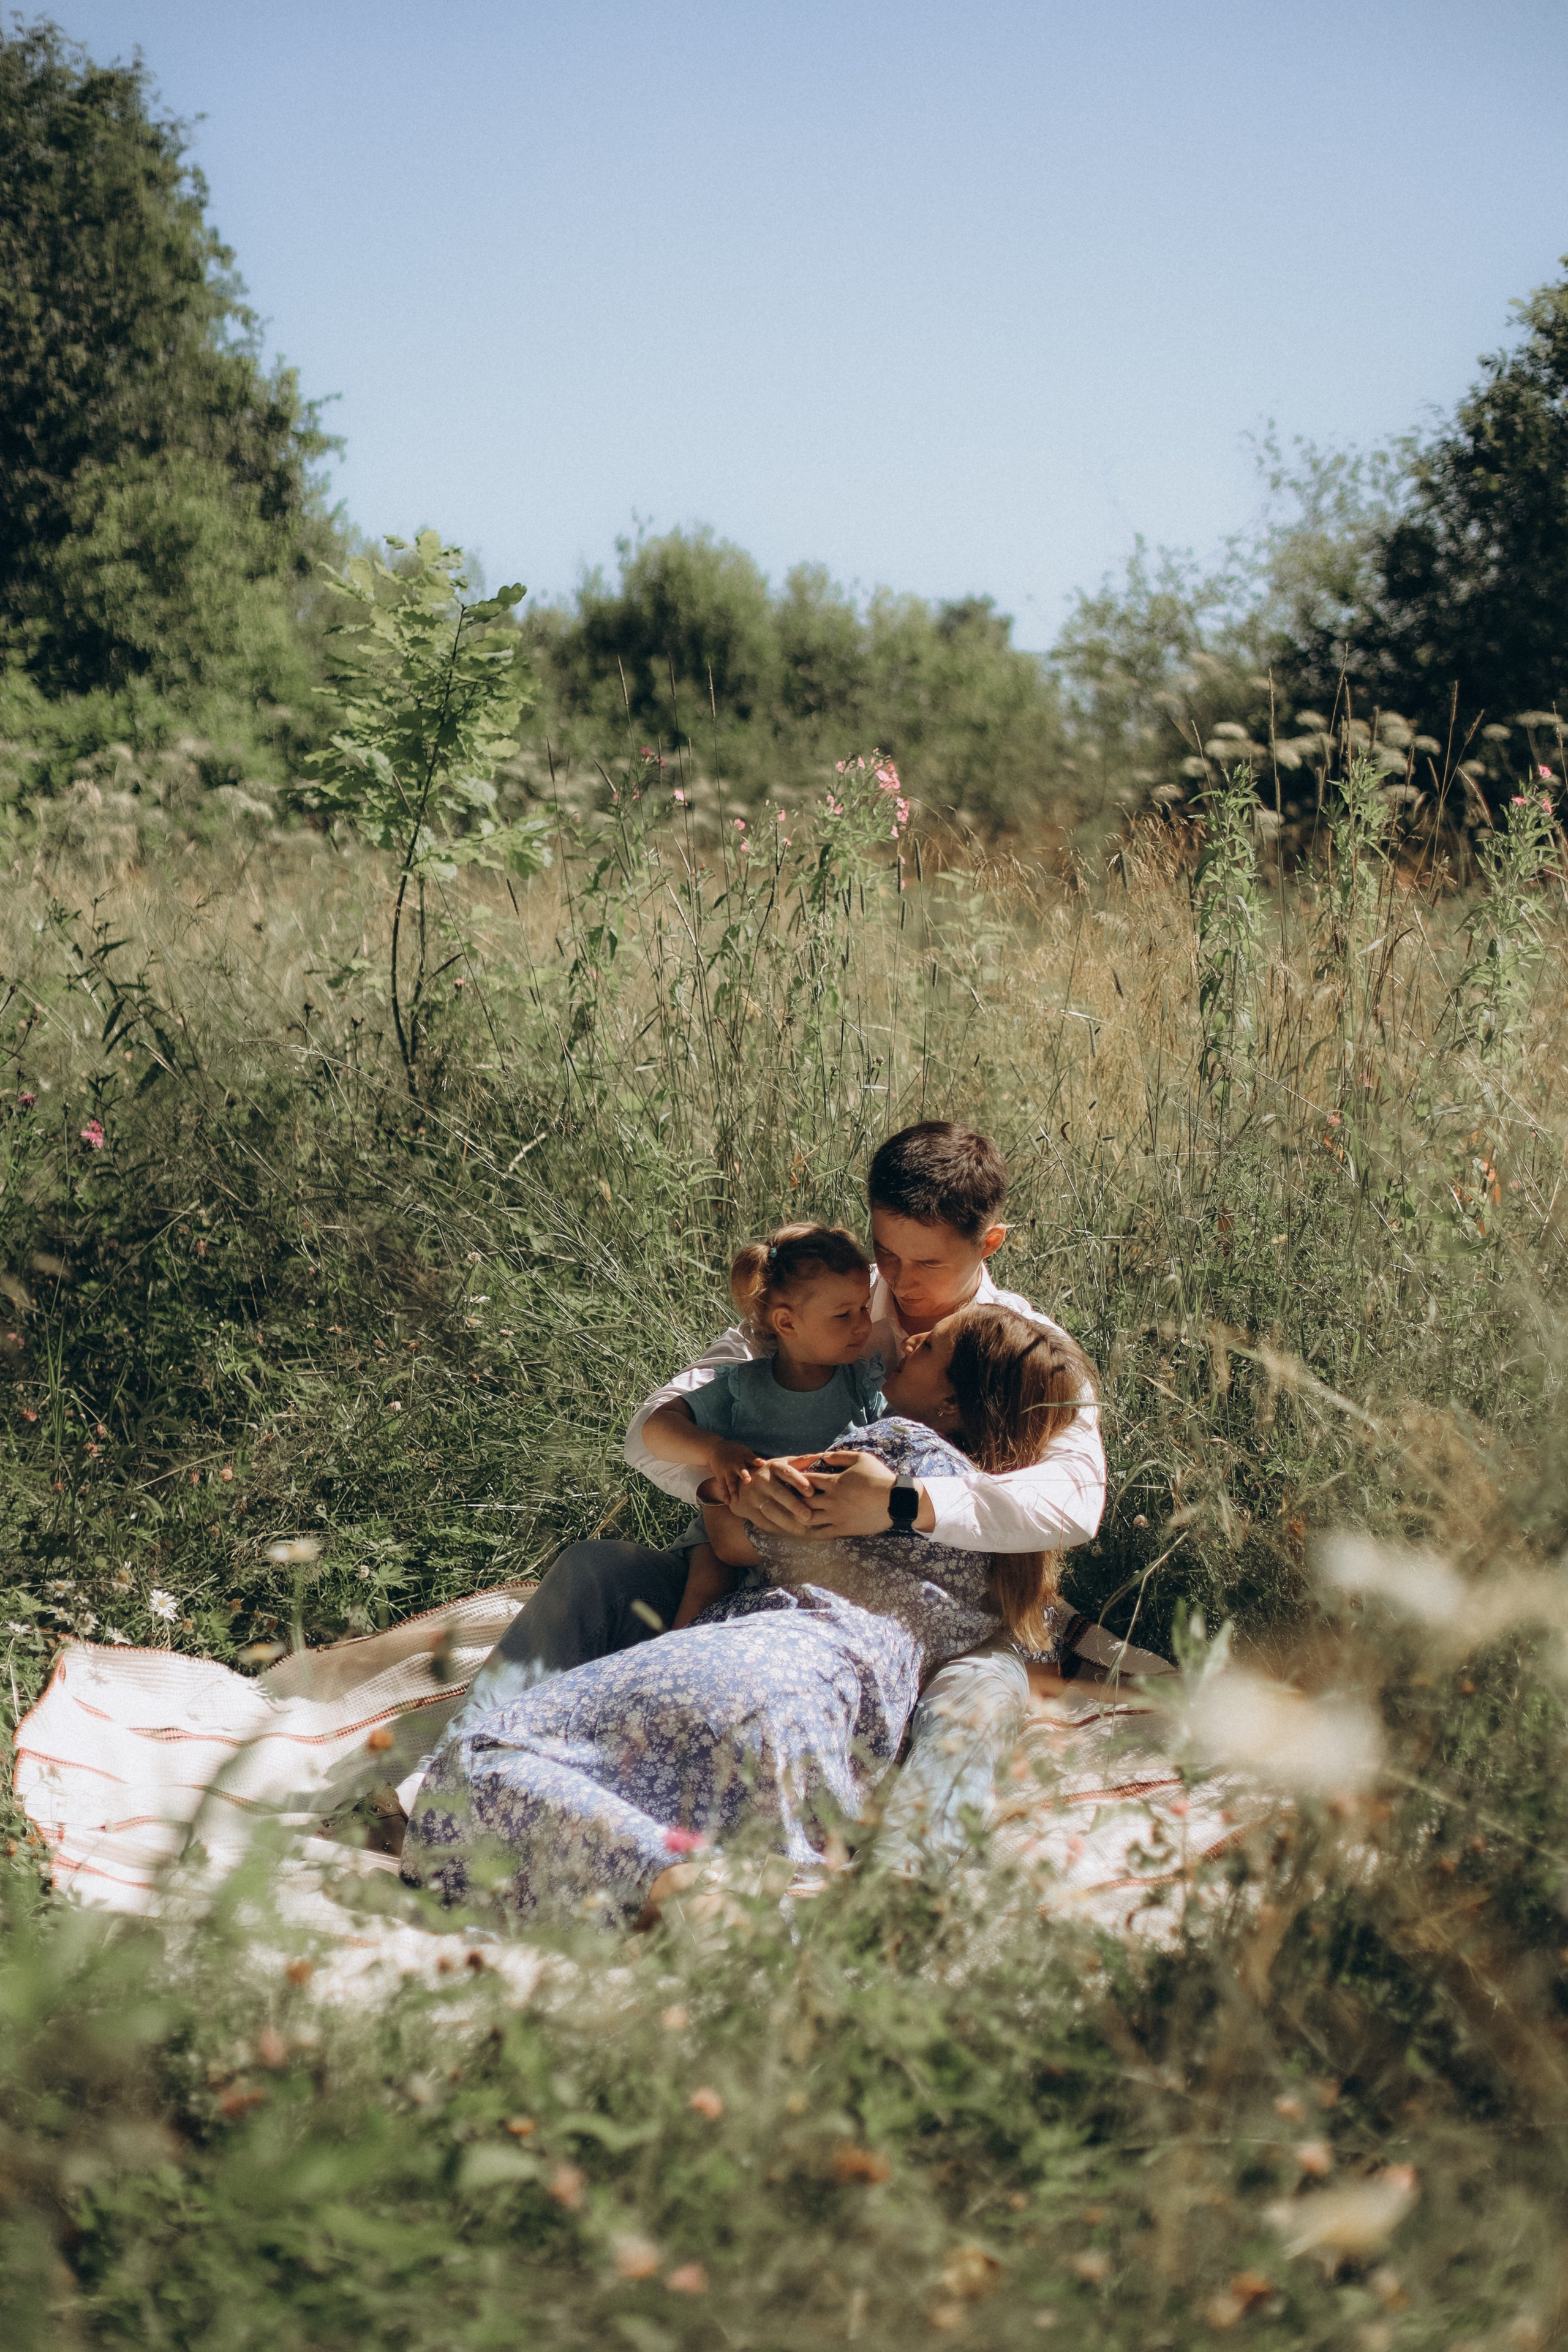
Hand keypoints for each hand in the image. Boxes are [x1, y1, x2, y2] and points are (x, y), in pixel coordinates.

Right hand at [701, 1437, 763, 1507]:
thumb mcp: (745, 1451)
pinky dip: (725, 1494)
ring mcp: (727, 1470)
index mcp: (744, 1457)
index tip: (763, 1464)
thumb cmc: (735, 1452)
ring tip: (736, 1499)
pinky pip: (723, 1486)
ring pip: (731, 1481)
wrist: (715, 1448)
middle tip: (748, 1481)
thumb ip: (755, 1460)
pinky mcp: (720, 1476)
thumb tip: (769, 1466)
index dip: (757, 1461)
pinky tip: (728, 1502)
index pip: (752, 1459)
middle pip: (741, 1470)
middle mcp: (736, 1464)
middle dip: (744, 1475)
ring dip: (733, 1490)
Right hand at [725, 1454, 817, 1533]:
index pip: (787, 1473)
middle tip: (808, 1517)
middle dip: (794, 1505)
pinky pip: (763, 1522)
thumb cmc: (771, 1474)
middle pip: (779, 1493)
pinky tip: (790, 1535)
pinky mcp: (748, 1510)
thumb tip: (824, 1455)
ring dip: (786, 1522)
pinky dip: (776, 1529)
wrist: (740, 1485)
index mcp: (774, 1467)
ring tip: (802, 1531)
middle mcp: (763, 1480)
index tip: (811, 1492)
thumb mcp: (783, 1464)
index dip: (799, 1482)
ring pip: (771, 1510)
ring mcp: (754, 1496)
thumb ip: (802, 1461)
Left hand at [798, 1450, 912, 1535]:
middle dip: (793, 1498)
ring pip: (808, 1518)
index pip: (806, 1480)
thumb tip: (823, 1456)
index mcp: (834, 1482)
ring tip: (792, 1516)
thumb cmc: (879, 1477)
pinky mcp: (843, 1529)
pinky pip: (822, 1533)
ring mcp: (836, 1516)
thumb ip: (839, 1456)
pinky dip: (811, 1533)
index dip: (796, 1479)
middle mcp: (831, 1500)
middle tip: (786, 1499)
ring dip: (799, 1516)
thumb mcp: (860, 1459)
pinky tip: (805, 1532)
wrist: (896, 1500)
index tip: (790, 1480)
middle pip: (803, 1500)